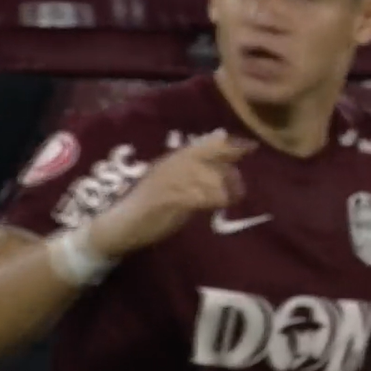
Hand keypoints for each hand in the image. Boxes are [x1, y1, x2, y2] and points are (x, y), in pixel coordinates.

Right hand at [88, 130, 255, 257]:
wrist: (119, 225)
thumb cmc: (149, 207)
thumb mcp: (174, 184)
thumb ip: (196, 172)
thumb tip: (223, 158)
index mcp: (172, 160)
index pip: (204, 146)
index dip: (228, 145)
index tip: (251, 147)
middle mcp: (170, 166)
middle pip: (209, 160)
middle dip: (228, 172)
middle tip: (239, 187)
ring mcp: (168, 181)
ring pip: (206, 177)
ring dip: (223, 188)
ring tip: (231, 198)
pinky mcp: (167, 200)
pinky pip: (196, 196)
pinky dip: (211, 200)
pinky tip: (217, 206)